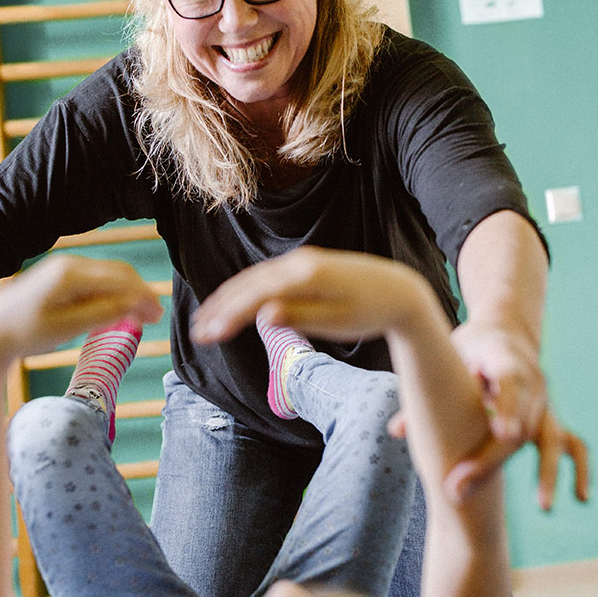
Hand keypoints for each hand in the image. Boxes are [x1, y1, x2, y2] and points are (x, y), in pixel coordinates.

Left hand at [0, 255, 163, 362]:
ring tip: (143, 316)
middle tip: (156, 318)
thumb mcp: (66, 328)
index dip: (143, 297)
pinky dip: (114, 293)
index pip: (120, 280)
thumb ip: (102, 314)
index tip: (158, 317)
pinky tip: (120, 310)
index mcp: (71, 274)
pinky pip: (98, 280)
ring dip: (129, 293)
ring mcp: (66, 267)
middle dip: (140, 293)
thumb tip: (135, 305)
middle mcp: (70, 264)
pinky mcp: (63, 276)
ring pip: (110, 275)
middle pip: (119, 273)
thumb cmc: (25, 334)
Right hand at [192, 247, 428, 343]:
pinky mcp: (305, 265)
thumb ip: (300, 316)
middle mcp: (299, 262)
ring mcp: (301, 261)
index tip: (208, 336)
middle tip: (198, 332)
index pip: (256, 295)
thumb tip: (264, 316)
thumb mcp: (338, 321)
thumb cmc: (371, 311)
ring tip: (208, 319)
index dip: (228, 316)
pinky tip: (235, 304)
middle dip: (220, 307)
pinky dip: (245, 290)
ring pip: (254, 278)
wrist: (399, 292)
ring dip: (228, 298)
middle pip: (248, 283)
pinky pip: (266, 276)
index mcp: (307, 275)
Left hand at [437, 321, 587, 508]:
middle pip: (523, 422)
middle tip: (463, 486)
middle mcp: (532, 380)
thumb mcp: (446, 359)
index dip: (508, 406)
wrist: (502, 332)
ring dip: (544, 471)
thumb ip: (424, 393)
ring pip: (548, 437)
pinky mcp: (549, 415)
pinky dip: (573, 469)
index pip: (511, 381)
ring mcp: (544, 399)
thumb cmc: (466, 349)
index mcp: (504, 359)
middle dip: (494, 457)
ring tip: (542, 505)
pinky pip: (570, 444)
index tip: (502, 432)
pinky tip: (575, 497)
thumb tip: (396, 431)